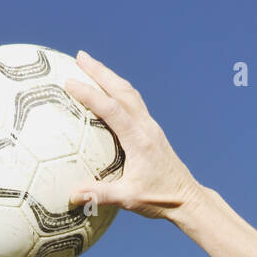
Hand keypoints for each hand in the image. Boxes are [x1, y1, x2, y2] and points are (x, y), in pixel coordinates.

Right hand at [64, 51, 203, 221]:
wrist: (187, 199)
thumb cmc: (159, 200)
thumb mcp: (128, 200)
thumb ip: (100, 196)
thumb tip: (72, 195)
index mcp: (139, 141)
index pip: (112, 109)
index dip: (90, 94)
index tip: (69, 82)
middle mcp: (146, 128)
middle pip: (122, 90)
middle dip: (101, 71)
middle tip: (80, 56)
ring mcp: (151, 127)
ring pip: (130, 93)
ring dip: (110, 77)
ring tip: (90, 65)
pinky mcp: (152, 131)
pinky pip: (133, 103)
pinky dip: (118, 90)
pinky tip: (108, 90)